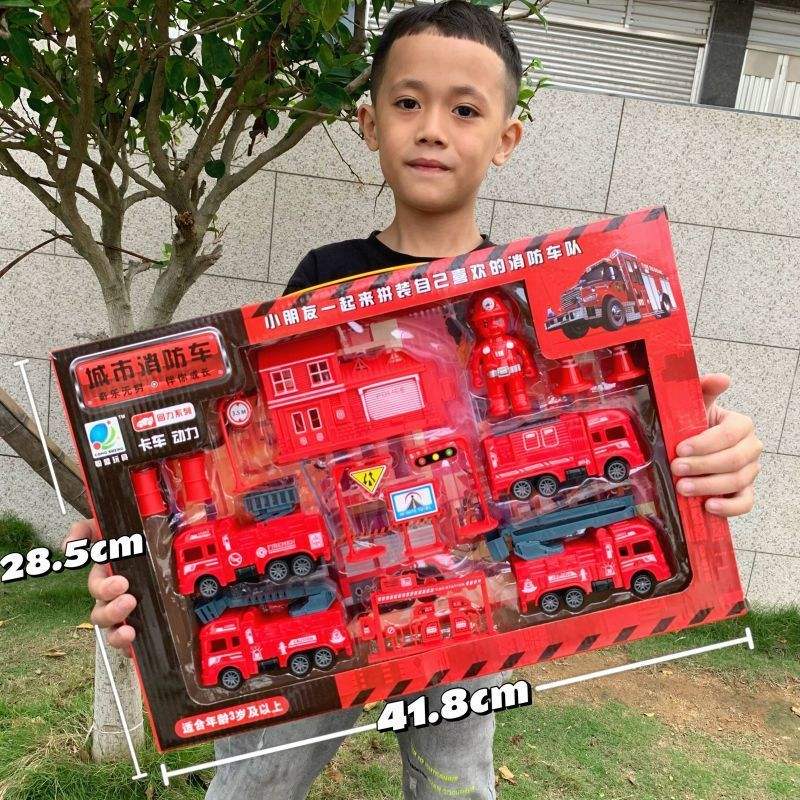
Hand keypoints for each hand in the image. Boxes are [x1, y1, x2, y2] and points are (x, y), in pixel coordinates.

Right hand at [62, 519, 136, 655]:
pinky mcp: (142, 620)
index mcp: (104, 576)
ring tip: (130, 632)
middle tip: (129, 601)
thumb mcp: (103, 528)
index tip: (121, 583)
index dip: (105, 589)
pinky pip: (132, 641)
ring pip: (114, 631)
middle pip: (102, 614)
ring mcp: (125, 611)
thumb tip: (68, 546)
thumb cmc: (125, 537)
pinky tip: (136, 650)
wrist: (148, 540)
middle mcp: (112, 597)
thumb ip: (83, 531)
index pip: (97, 588)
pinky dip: (131, 648)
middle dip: (113, 611)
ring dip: (118, 635)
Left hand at [670, 373, 762, 516]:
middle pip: (733, 460)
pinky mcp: (744, 491)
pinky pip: (744, 503)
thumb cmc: (697, 424)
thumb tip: (721, 379)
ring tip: (683, 487)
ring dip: (708, 486)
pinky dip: (728, 507)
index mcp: (740, 425)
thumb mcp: (697, 404)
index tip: (680, 448)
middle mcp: (749, 448)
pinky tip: (708, 506)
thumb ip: (705, 389)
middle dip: (702, 466)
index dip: (705, 443)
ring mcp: (749, 471)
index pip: (729, 434)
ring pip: (736, 481)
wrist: (696, 445)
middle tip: (677, 468)